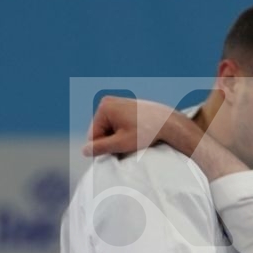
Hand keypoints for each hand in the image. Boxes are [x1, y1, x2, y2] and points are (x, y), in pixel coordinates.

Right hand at [82, 93, 209, 158]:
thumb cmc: (146, 132)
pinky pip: (116, 124)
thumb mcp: (121, 143)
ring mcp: (116, 102)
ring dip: (116, 138)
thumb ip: (101, 148)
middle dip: (110, 141)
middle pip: (100, 131)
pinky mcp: (124, 106)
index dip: (104, 147)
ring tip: (133, 139)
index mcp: (104, 107)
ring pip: (108, 129)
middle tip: (128, 145)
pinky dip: (122, 131)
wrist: (168, 123)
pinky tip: (135, 134)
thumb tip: (84, 151)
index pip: (93, 136)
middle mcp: (107, 101)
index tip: (120, 150)